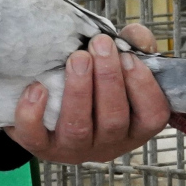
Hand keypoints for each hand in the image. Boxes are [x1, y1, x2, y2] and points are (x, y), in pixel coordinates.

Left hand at [7, 24, 168, 162]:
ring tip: (77, 58)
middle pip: (114, 120)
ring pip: (79, 128)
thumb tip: (138, 35)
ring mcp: (76, 149)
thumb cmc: (94, 85)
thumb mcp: (119, 66)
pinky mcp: (44, 148)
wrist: (52, 106)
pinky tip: (37, 88)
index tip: (129, 57)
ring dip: (78, 91)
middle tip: (100, 45)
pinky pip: (37, 138)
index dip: (143, 88)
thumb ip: (133, 48)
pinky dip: (33, 114)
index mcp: (135, 127)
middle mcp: (109, 144)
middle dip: (108, 80)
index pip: (152, 117)